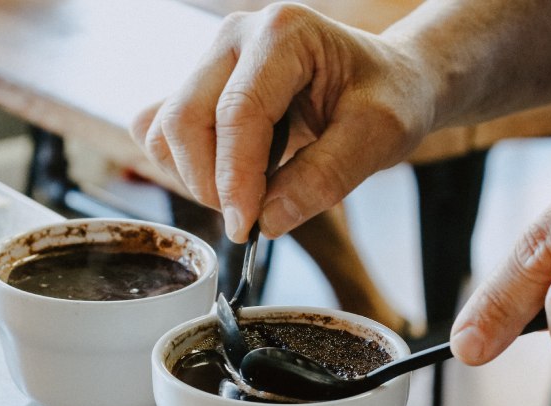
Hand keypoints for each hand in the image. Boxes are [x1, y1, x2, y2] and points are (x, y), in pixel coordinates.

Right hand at [131, 3, 430, 241]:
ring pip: (164, 129)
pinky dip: (185, 167)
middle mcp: (237, 36)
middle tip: (251, 218)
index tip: (246, 228)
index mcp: (283, 34)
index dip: (234, 179)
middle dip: (210, 183)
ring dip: (195, 177)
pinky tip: (229, 177)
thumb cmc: (390, 98)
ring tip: (247, 194)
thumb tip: (267, 220)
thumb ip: (325, 177)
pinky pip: (161, 131)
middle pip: (184, 120)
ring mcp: (213, 59)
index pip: (237, 113)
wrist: (390, 81)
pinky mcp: (201, 85)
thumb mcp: (379, 137)